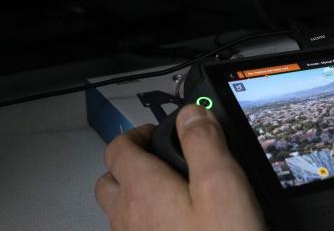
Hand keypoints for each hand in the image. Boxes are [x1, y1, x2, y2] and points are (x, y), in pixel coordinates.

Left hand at [95, 104, 265, 230]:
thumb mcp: (223, 187)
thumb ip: (204, 144)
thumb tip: (192, 115)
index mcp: (143, 188)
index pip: (120, 147)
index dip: (139, 133)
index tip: (160, 132)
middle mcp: (126, 218)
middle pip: (109, 180)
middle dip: (129, 165)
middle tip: (158, 162)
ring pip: (118, 214)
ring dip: (134, 198)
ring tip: (169, 197)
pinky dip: (144, 228)